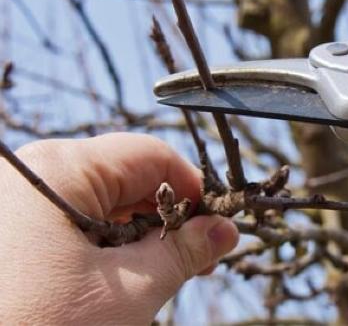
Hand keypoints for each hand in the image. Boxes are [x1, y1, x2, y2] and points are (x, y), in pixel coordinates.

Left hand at [0, 133, 238, 323]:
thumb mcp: (130, 290)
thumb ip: (185, 251)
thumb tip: (226, 229)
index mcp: (59, 169)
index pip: (150, 156)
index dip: (193, 191)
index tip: (217, 229)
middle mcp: (29, 174)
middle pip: (125, 178)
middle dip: (166, 219)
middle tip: (197, 261)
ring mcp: (13, 204)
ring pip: (99, 204)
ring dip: (137, 238)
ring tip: (159, 277)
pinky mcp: (7, 234)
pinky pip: (69, 225)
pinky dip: (103, 248)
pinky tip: (119, 280)